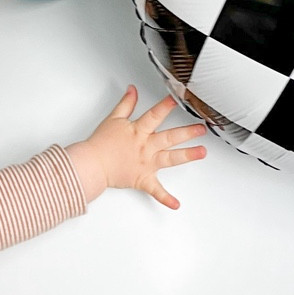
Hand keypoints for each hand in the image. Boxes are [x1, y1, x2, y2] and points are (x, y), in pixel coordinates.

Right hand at [65, 86, 206, 209]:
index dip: (165, 106)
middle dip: (187, 132)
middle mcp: (145, 147)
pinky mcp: (143, 180)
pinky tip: (176, 204)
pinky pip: (155, 191)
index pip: (154, 115)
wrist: (92, 165)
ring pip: (170, 159)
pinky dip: (165, 198)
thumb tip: (132, 90)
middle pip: (169, 137)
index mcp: (138, 132)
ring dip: (187, 156)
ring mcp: (146, 164)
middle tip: (201, 128)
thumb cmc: (101, 144)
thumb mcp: (113, 119)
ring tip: (202, 152)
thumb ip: (126, 104)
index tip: (178, 99)